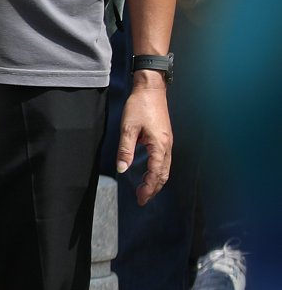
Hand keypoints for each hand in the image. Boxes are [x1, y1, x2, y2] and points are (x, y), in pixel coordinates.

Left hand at [118, 73, 173, 204]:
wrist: (151, 89)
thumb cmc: (139, 106)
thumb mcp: (127, 128)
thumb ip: (125, 150)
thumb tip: (122, 169)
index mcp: (159, 145)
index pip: (155, 173)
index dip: (149, 188)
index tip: (141, 199)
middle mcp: (167, 146)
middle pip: (163, 174)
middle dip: (153, 189)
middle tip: (141, 199)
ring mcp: (167, 142)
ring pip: (165, 168)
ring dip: (156, 181)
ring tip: (144, 190)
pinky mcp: (164, 138)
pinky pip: (163, 160)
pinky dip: (157, 171)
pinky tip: (148, 173)